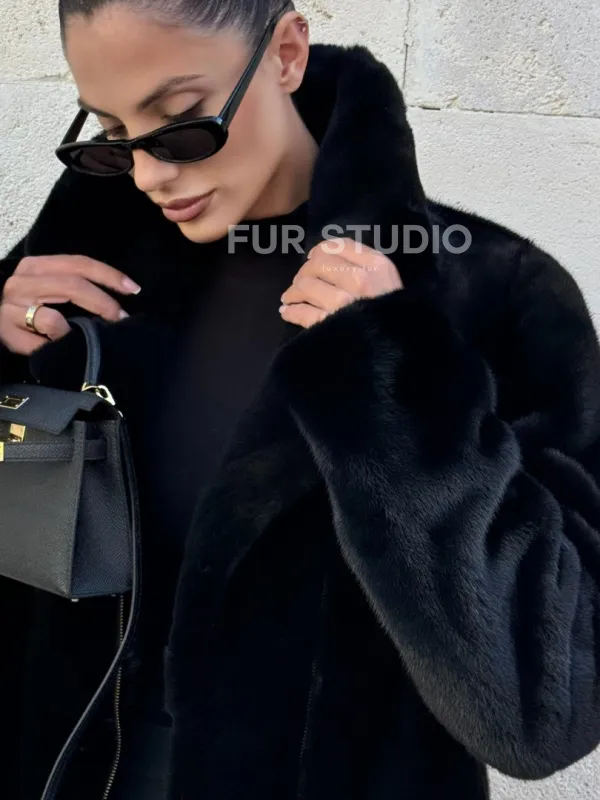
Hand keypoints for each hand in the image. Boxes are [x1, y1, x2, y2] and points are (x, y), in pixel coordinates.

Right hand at [0, 254, 140, 354]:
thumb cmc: (29, 308)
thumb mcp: (50, 289)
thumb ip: (75, 286)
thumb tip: (119, 295)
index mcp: (37, 266)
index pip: (79, 263)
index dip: (109, 275)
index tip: (134, 289)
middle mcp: (22, 281)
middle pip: (72, 285)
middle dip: (104, 303)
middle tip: (121, 319)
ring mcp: (10, 307)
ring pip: (52, 318)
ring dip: (75, 329)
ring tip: (87, 335)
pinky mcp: (5, 330)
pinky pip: (39, 343)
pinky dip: (55, 345)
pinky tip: (58, 346)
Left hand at [279, 238, 402, 328]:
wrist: (402, 346)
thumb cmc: (395, 312)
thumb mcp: (388, 279)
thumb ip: (363, 262)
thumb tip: (323, 253)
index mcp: (375, 265)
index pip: (336, 246)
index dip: (319, 251)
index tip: (312, 259)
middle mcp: (359, 280)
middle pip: (317, 263)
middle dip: (304, 271)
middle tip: (301, 281)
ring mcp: (343, 303)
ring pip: (305, 286)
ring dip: (293, 292)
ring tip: (290, 297)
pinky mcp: (330, 324)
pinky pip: (302, 312)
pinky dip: (291, 311)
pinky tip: (287, 312)